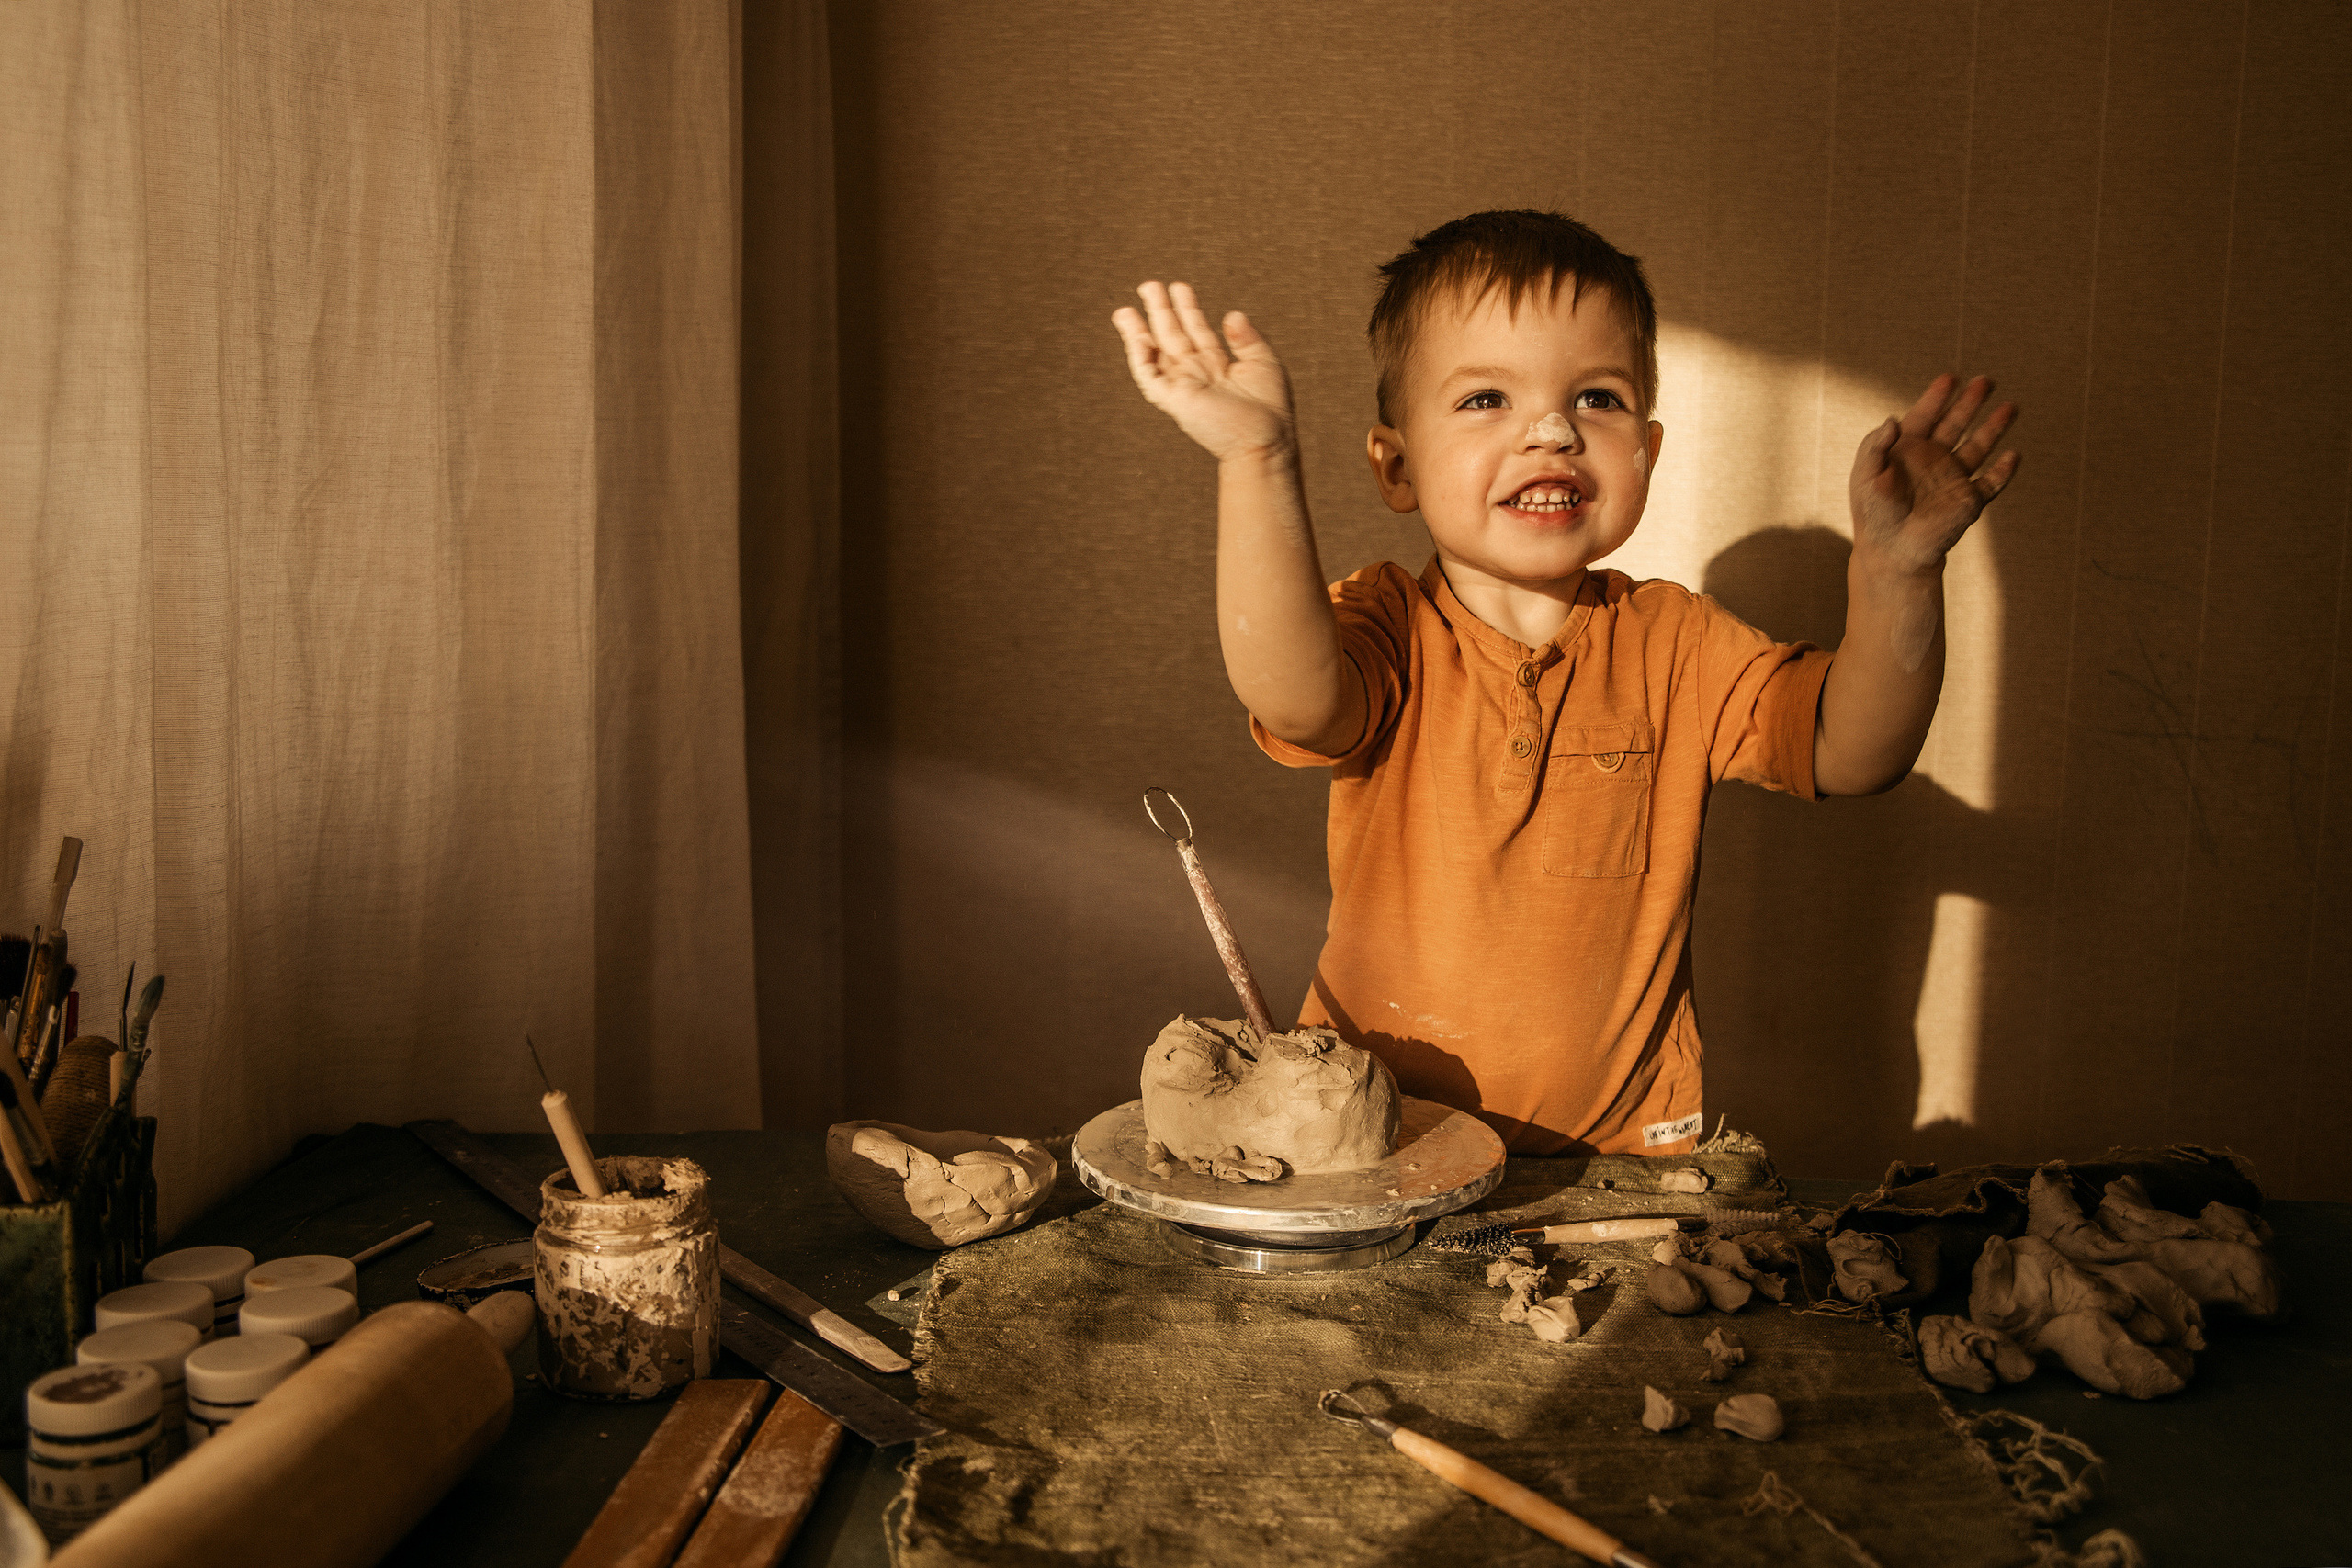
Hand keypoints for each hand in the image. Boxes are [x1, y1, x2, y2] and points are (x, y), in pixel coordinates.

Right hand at [1113, 281, 1295, 462]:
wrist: (1264, 439)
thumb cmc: (1270, 409)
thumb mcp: (1263, 363)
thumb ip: (1247, 338)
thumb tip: (1231, 314)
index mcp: (1217, 365)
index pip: (1196, 330)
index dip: (1187, 308)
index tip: (1179, 287)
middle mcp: (1197, 373)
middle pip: (1171, 336)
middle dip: (1159, 311)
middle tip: (1148, 285)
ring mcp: (1183, 386)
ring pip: (1153, 354)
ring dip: (1139, 331)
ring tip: (1125, 310)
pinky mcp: (1174, 399)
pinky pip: (1149, 376)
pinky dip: (1139, 357)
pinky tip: (1136, 336)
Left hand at [1849, 374, 2020, 573]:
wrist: (1892, 552)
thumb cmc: (1873, 514)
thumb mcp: (1864, 477)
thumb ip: (1874, 448)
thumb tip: (1892, 421)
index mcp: (1908, 448)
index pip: (1925, 415)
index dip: (1937, 397)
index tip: (1950, 378)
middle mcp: (1934, 458)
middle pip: (1956, 423)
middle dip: (1970, 402)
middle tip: (1985, 381)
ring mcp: (1954, 478)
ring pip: (1979, 446)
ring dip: (1994, 427)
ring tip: (2010, 407)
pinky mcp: (1969, 501)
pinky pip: (1991, 483)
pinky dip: (2003, 471)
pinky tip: (2012, 456)